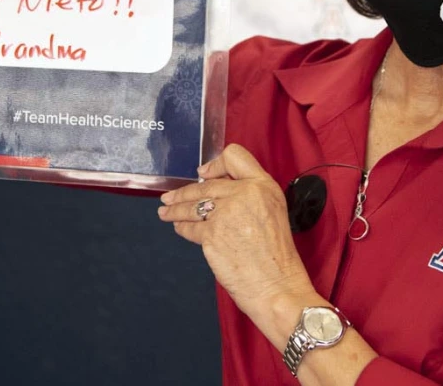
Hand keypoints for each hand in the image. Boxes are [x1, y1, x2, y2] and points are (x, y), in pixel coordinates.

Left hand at [159, 144, 314, 324]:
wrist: (277, 285)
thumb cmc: (276, 256)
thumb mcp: (273, 211)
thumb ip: (250, 195)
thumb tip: (216, 189)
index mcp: (263, 186)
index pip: (234, 156)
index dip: (215, 165)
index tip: (203, 174)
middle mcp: (244, 194)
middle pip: (204, 186)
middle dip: (183, 193)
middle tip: (170, 197)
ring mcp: (226, 213)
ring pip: (192, 205)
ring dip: (175, 209)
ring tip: (166, 212)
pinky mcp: (211, 234)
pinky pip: (190, 227)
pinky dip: (182, 228)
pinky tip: (179, 228)